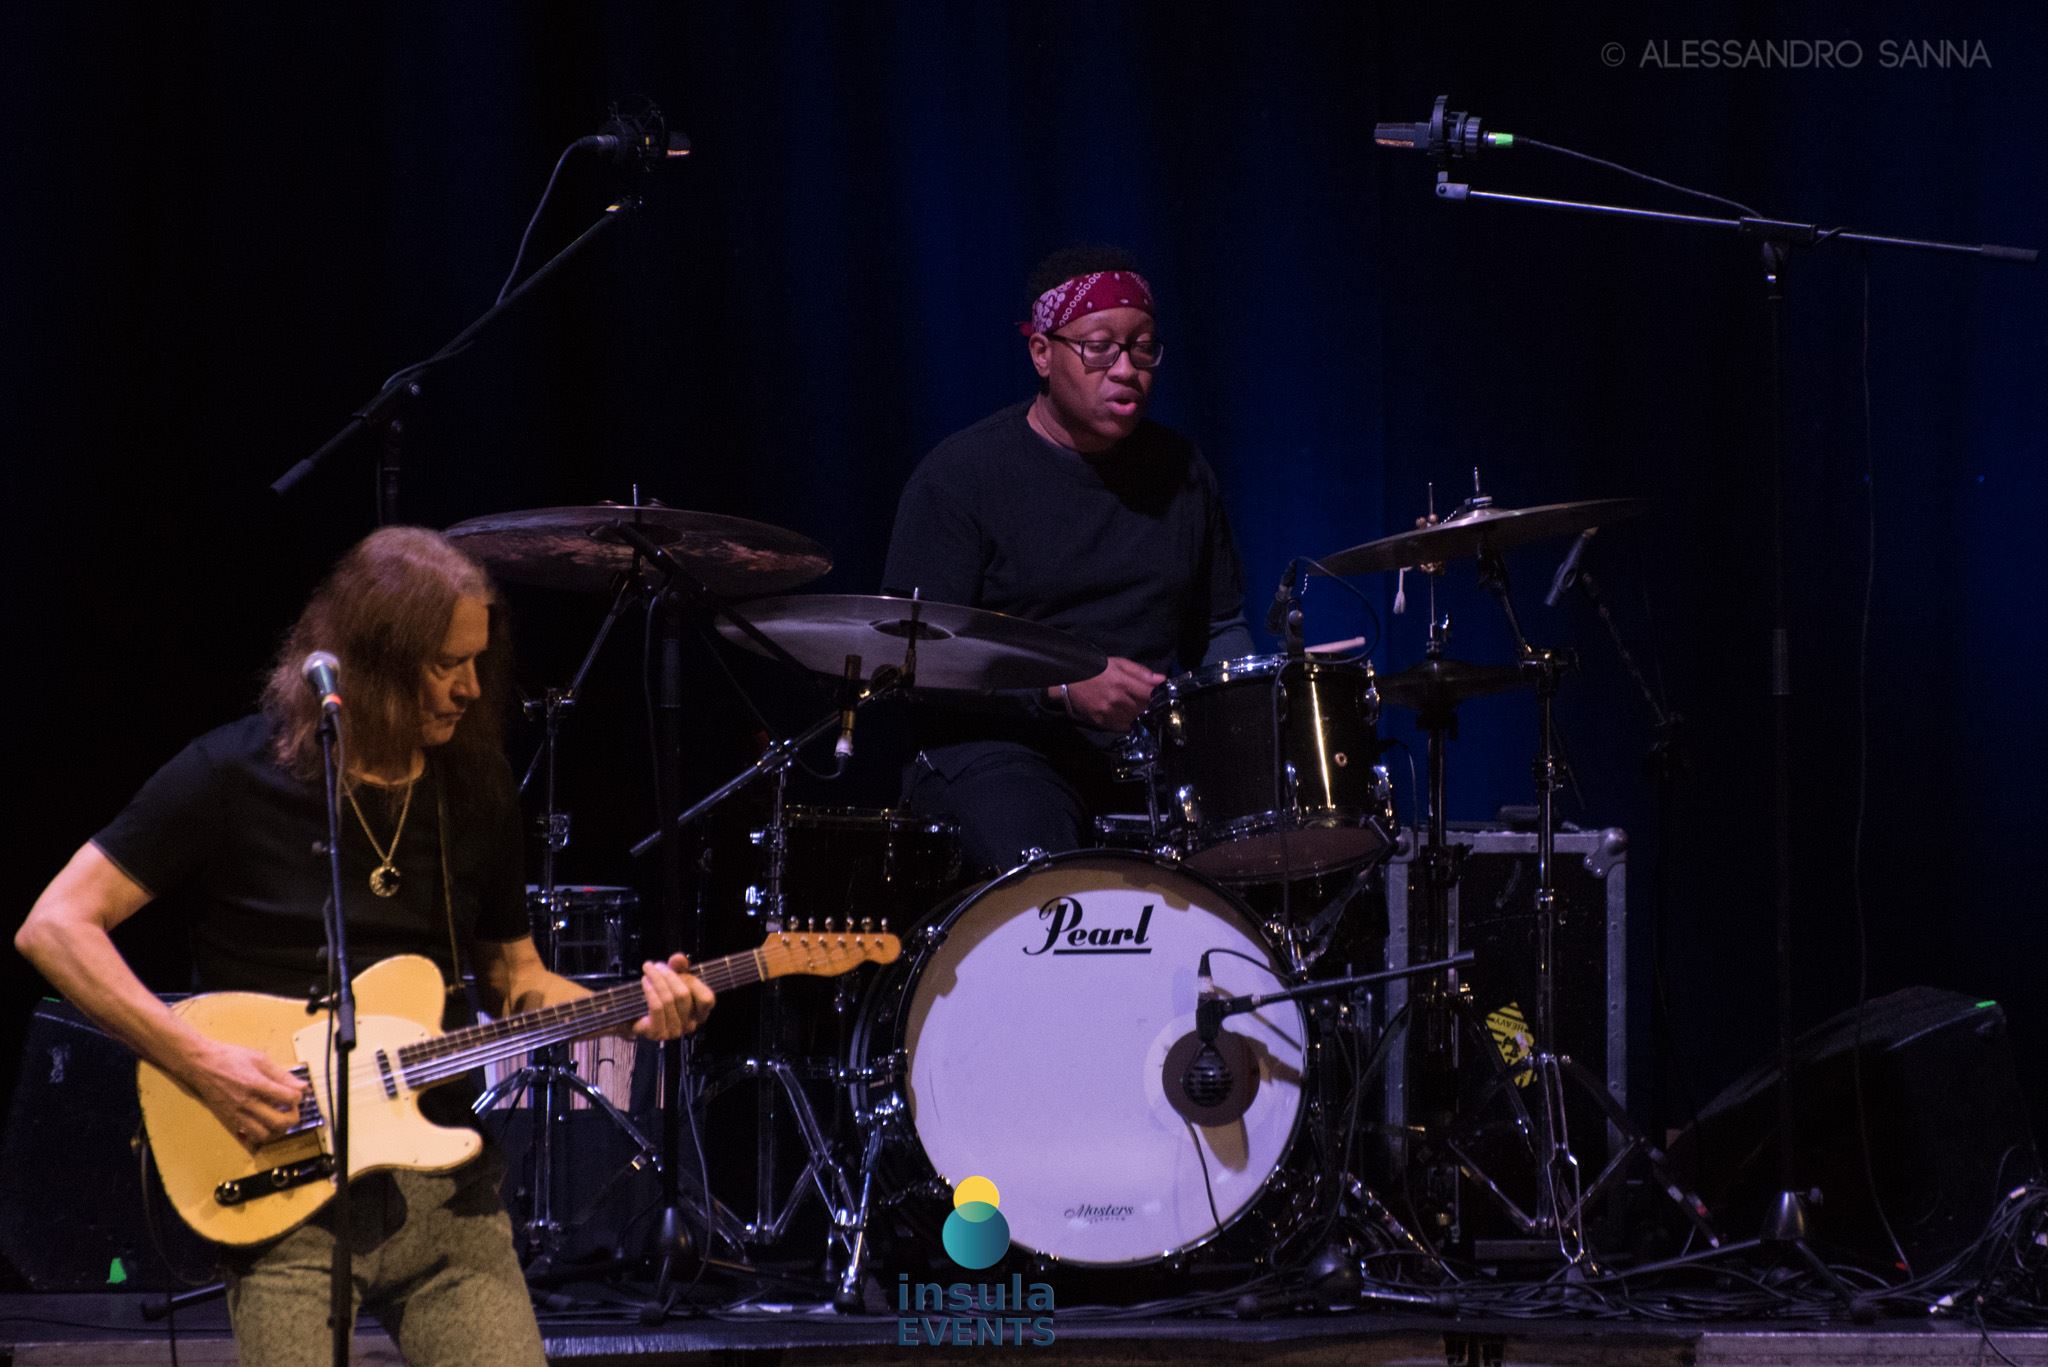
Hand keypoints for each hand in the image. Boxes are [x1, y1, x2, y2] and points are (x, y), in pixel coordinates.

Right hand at [187, 1039, 304, 1150]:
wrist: (200, 1065)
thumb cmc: (229, 1058)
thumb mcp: (259, 1059)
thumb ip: (282, 1074)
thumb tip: (302, 1086)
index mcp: (257, 1084)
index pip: (289, 1098)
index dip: (298, 1097)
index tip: (296, 1093)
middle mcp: (247, 1102)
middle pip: (280, 1122)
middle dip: (293, 1118)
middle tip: (291, 1110)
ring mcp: (236, 1114)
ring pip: (264, 1135)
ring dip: (277, 1130)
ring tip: (278, 1119)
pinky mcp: (228, 1121)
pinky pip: (246, 1137)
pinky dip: (259, 1135)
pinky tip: (262, 1125)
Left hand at [631, 954, 715, 1040]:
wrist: (637, 1016)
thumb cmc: (660, 997)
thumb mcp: (673, 979)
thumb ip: (679, 968)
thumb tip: (679, 959)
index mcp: (699, 1013)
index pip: (707, 999)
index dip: (694, 982)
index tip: (678, 969)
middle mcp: (689, 1025)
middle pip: (683, 995)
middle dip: (669, 976)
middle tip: (656, 965)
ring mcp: (673, 1031)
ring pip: (668, 1000)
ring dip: (656, 981)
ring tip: (648, 971)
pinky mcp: (657, 1033)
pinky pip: (656, 1008)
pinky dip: (650, 991)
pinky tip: (645, 982)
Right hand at [1053, 656, 1165, 731]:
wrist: (1070, 681)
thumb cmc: (1097, 669)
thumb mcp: (1119, 664)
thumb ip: (1141, 672)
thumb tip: (1162, 680)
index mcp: (1123, 683)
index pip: (1149, 695)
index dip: (1158, 697)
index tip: (1161, 696)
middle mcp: (1117, 700)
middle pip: (1143, 709)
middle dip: (1149, 706)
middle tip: (1149, 703)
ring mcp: (1109, 713)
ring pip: (1135, 720)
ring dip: (1140, 715)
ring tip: (1138, 709)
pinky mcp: (1102, 723)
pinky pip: (1123, 727)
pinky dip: (1129, 723)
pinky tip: (1128, 716)